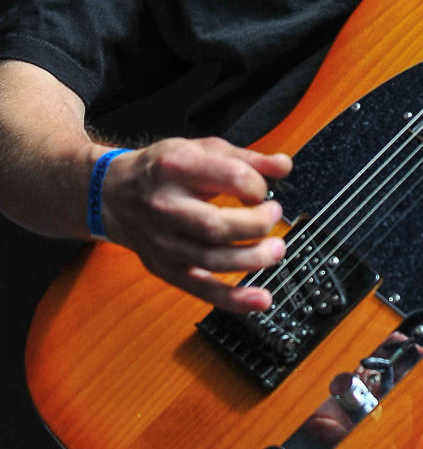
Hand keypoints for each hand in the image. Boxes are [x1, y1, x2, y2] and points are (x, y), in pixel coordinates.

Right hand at [99, 136, 291, 313]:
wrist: (114, 194)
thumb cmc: (163, 169)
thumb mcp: (202, 148)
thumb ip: (246, 158)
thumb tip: (283, 167)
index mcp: (177, 167)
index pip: (229, 177)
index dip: (256, 185)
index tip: (262, 189)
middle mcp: (165, 206)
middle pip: (216, 225)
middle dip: (256, 224)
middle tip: (275, 215)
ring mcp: (163, 242)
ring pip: (211, 260)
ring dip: (252, 260)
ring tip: (276, 250)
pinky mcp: (164, 268)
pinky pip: (200, 289)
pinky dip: (234, 299)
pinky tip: (260, 299)